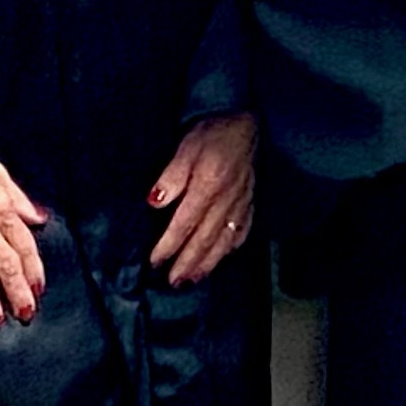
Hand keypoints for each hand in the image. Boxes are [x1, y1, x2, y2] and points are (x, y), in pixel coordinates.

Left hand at [147, 112, 261, 286]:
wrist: (246, 123)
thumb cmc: (212, 134)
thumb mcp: (185, 148)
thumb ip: (171, 177)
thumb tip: (155, 203)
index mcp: (208, 187)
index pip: (185, 224)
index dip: (169, 246)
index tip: (155, 262)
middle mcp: (226, 201)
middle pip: (205, 239)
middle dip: (188, 264)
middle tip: (173, 282)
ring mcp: (241, 204)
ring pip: (224, 241)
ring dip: (208, 263)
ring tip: (193, 280)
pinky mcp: (250, 202)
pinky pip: (242, 231)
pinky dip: (231, 248)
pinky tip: (222, 256)